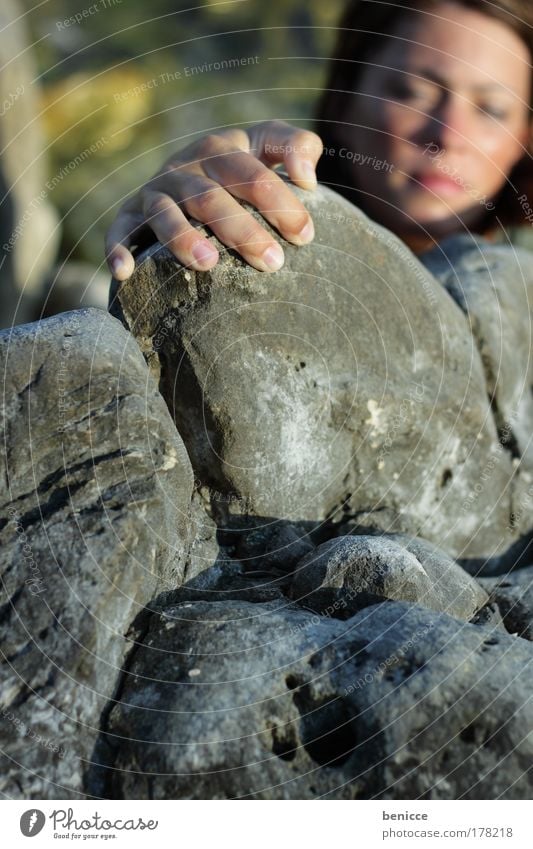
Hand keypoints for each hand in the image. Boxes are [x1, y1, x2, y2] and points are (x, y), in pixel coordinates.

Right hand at [105, 121, 322, 279]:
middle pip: (211, 197)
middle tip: (272, 263)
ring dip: (184, 238)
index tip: (306, 236)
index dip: (280, 202)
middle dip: (242, 230)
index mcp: (222, 150)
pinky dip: (119, 248)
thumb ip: (296, 146)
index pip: (253, 172)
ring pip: (166, 213)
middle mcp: (185, 168)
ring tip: (209, 264)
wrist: (187, 171)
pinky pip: (121, 229)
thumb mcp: (266, 147)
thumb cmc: (239, 170)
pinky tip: (124, 271)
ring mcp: (156, 191)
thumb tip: (307, 179)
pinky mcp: (130, 214)